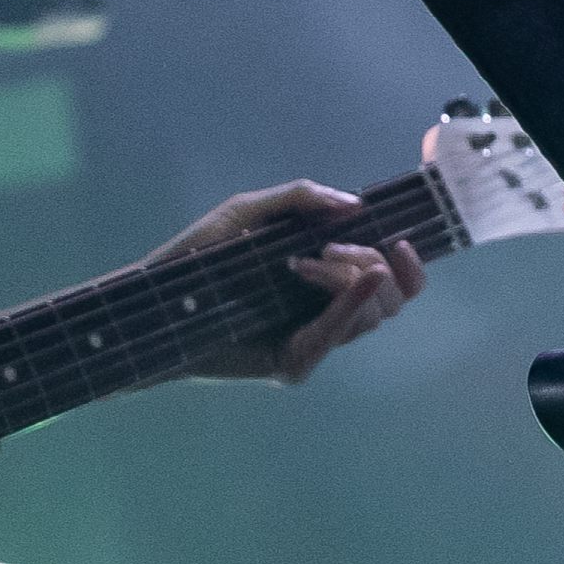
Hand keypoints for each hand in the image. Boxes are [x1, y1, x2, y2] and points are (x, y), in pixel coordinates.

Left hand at [153, 180, 424, 384]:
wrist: (153, 302)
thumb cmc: (198, 257)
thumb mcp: (248, 213)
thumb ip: (300, 199)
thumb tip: (354, 204)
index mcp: (326, 280)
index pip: (394, 282)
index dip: (410, 266)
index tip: (402, 241)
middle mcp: (326, 313)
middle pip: (392, 300)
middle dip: (372, 264)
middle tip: (326, 249)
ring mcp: (312, 341)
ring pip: (370, 318)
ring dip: (348, 280)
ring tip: (301, 264)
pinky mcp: (292, 364)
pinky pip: (333, 338)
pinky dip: (346, 309)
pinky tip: (354, 283)